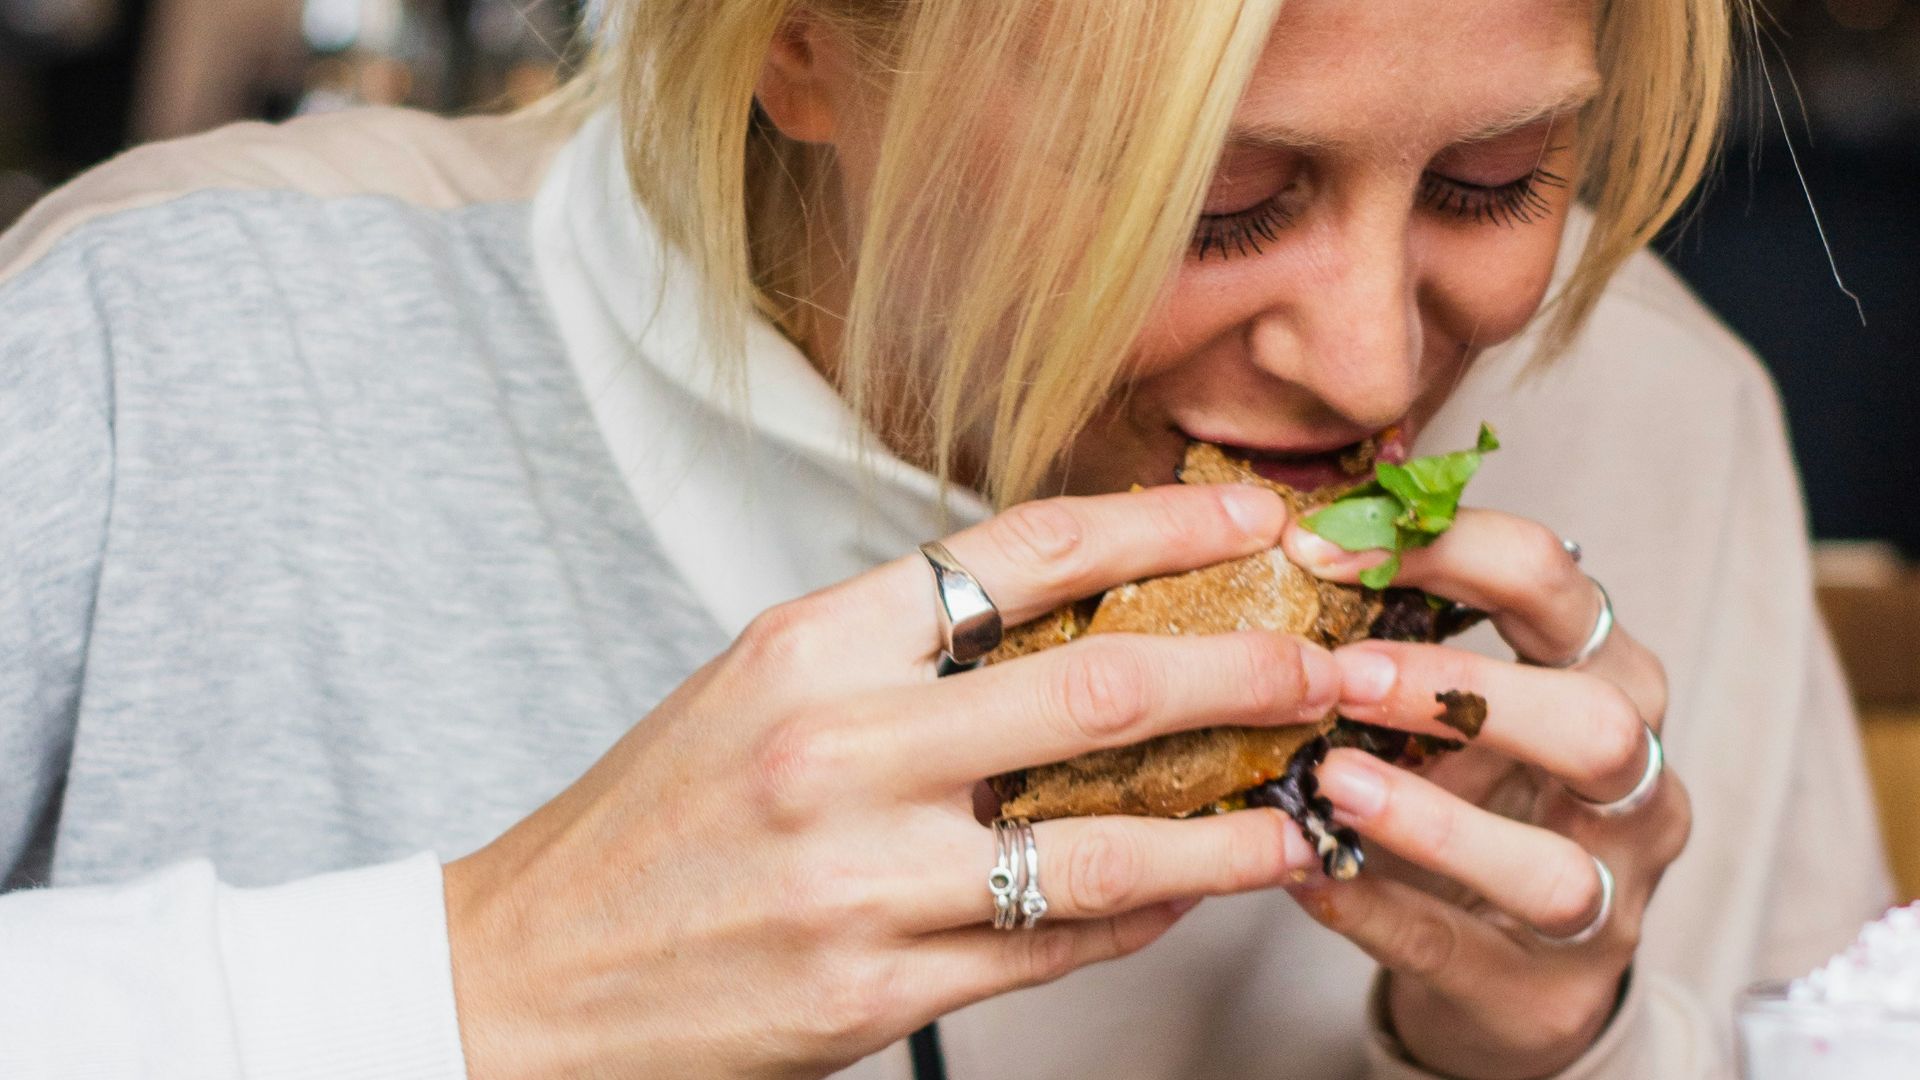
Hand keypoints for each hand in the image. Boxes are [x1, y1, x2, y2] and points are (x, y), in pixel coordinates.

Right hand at [443, 482, 1334, 1078]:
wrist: (525, 976)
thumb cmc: (650, 824)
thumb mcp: (756, 691)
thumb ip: (902, 654)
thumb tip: (1070, 625)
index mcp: (810, 644)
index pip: (1023, 551)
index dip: (1164, 526)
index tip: (1258, 518)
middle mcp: (840, 748)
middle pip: (1103, 686)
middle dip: (1251, 669)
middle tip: (1336, 662)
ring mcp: (861, 877)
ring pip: (1107, 841)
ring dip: (1233, 824)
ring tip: (1306, 808)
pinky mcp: (874, 992)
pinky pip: (1054, 944)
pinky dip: (1142, 912)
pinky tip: (1191, 889)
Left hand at [1280, 512, 1687, 1079]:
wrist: (1508, 962)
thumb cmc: (1474, 796)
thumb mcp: (1453, 708)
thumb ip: (1398, 639)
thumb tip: (1282, 551)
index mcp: (1609, 678)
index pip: (1556, 584)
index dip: (1446, 550)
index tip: (1321, 546)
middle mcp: (1635, 787)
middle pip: (1598, 723)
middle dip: (1465, 690)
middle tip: (1344, 676)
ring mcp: (1606, 901)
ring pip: (1552, 868)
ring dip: (1432, 821)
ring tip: (1330, 781)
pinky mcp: (1543, 993)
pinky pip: (1457, 950)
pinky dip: (1375, 909)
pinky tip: (1306, 874)